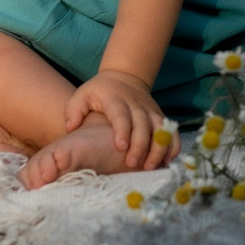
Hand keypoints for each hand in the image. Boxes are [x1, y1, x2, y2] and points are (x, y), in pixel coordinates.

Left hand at [64, 71, 180, 169]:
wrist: (125, 77)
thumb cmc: (100, 92)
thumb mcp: (83, 94)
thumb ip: (74, 110)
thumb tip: (72, 127)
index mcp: (116, 101)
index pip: (121, 115)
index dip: (123, 130)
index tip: (121, 146)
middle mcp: (136, 105)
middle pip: (143, 125)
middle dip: (140, 145)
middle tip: (132, 164)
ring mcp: (151, 111)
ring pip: (160, 129)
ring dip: (158, 148)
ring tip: (150, 167)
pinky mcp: (160, 117)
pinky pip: (171, 131)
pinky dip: (172, 145)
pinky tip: (167, 161)